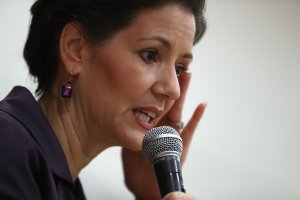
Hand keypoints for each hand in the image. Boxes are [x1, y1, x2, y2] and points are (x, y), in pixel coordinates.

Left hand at [122, 73, 205, 199]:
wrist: (144, 183)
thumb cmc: (135, 165)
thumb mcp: (127, 140)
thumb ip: (126, 125)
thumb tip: (115, 109)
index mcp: (150, 124)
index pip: (153, 101)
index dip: (155, 86)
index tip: (155, 71)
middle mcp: (163, 126)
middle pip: (168, 101)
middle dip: (171, 84)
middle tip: (173, 65)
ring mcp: (173, 134)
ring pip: (178, 109)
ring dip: (183, 93)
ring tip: (188, 75)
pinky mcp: (181, 144)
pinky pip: (190, 129)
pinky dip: (196, 118)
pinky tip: (202, 105)